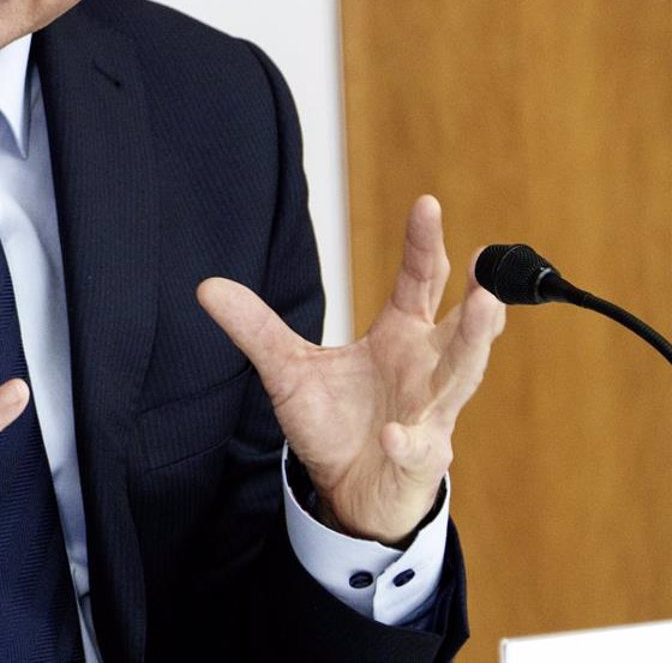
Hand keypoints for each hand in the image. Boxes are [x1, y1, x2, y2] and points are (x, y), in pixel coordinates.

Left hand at [196, 194, 504, 543]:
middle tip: (487, 263)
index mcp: (400, 336)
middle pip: (458, 328)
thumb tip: (206, 286)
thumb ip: (255, 328)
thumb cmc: (335, 422)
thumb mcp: (288, 369)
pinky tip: (393, 435)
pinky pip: (418, 448)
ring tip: (486, 310)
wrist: (347, 488)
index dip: (423, 245)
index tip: (427, 203)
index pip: (419, 282)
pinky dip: (408, 442)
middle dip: (475, 297)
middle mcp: (425, 368)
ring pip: (460, 377)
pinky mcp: (419, 460)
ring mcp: (429, 414)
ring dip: (472, 345)